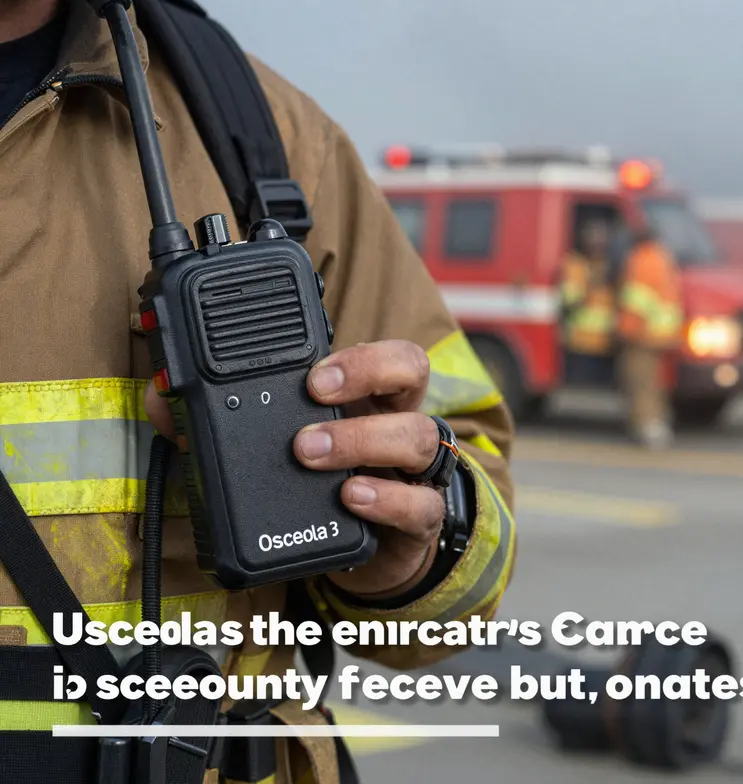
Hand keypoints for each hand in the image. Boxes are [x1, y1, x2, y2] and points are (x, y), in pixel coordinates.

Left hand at [143, 340, 445, 598]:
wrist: (365, 549)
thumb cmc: (320, 484)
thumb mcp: (277, 446)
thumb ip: (222, 419)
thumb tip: (162, 402)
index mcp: (365, 395)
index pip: (378, 349)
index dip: (353, 351)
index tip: (310, 371)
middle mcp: (395, 419)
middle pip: (412, 369)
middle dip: (367, 369)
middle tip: (314, 392)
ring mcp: (412, 468)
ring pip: (419, 436)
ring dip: (362, 439)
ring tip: (311, 454)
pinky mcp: (419, 517)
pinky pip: (422, 504)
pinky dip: (387, 499)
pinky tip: (352, 499)